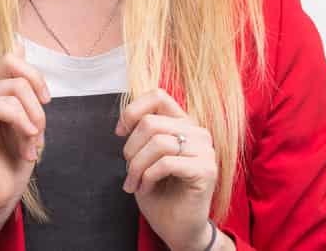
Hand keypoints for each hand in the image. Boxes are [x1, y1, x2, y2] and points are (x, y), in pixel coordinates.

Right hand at [0, 39, 50, 217]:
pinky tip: (26, 143)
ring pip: (13, 90)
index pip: (11, 58)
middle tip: (38, 133)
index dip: (34, 76)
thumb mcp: (28, 114)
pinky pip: (0, 106)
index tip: (46, 101)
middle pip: (16, 75)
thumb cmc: (14, 157)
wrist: (1, 193)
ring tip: (31, 145)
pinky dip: (21, 123)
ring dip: (32, 120)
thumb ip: (21, 82)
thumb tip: (18, 42)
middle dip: (37, 105)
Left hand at [115, 88, 218, 250]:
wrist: (177, 228)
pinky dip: (148, 176)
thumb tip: (124, 122)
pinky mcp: (206, 170)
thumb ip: (142, 134)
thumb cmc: (160, 193)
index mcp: (183, 124)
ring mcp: (205, 150)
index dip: (132, 110)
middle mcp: (197, 132)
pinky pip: (167, 163)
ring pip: (158, 142)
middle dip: (130, 149)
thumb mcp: (144, 157)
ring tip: (134, 183)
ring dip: (137, 166)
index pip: (158, 96)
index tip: (119, 132)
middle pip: (151, 122)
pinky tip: (146, 188)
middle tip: (128, 171)